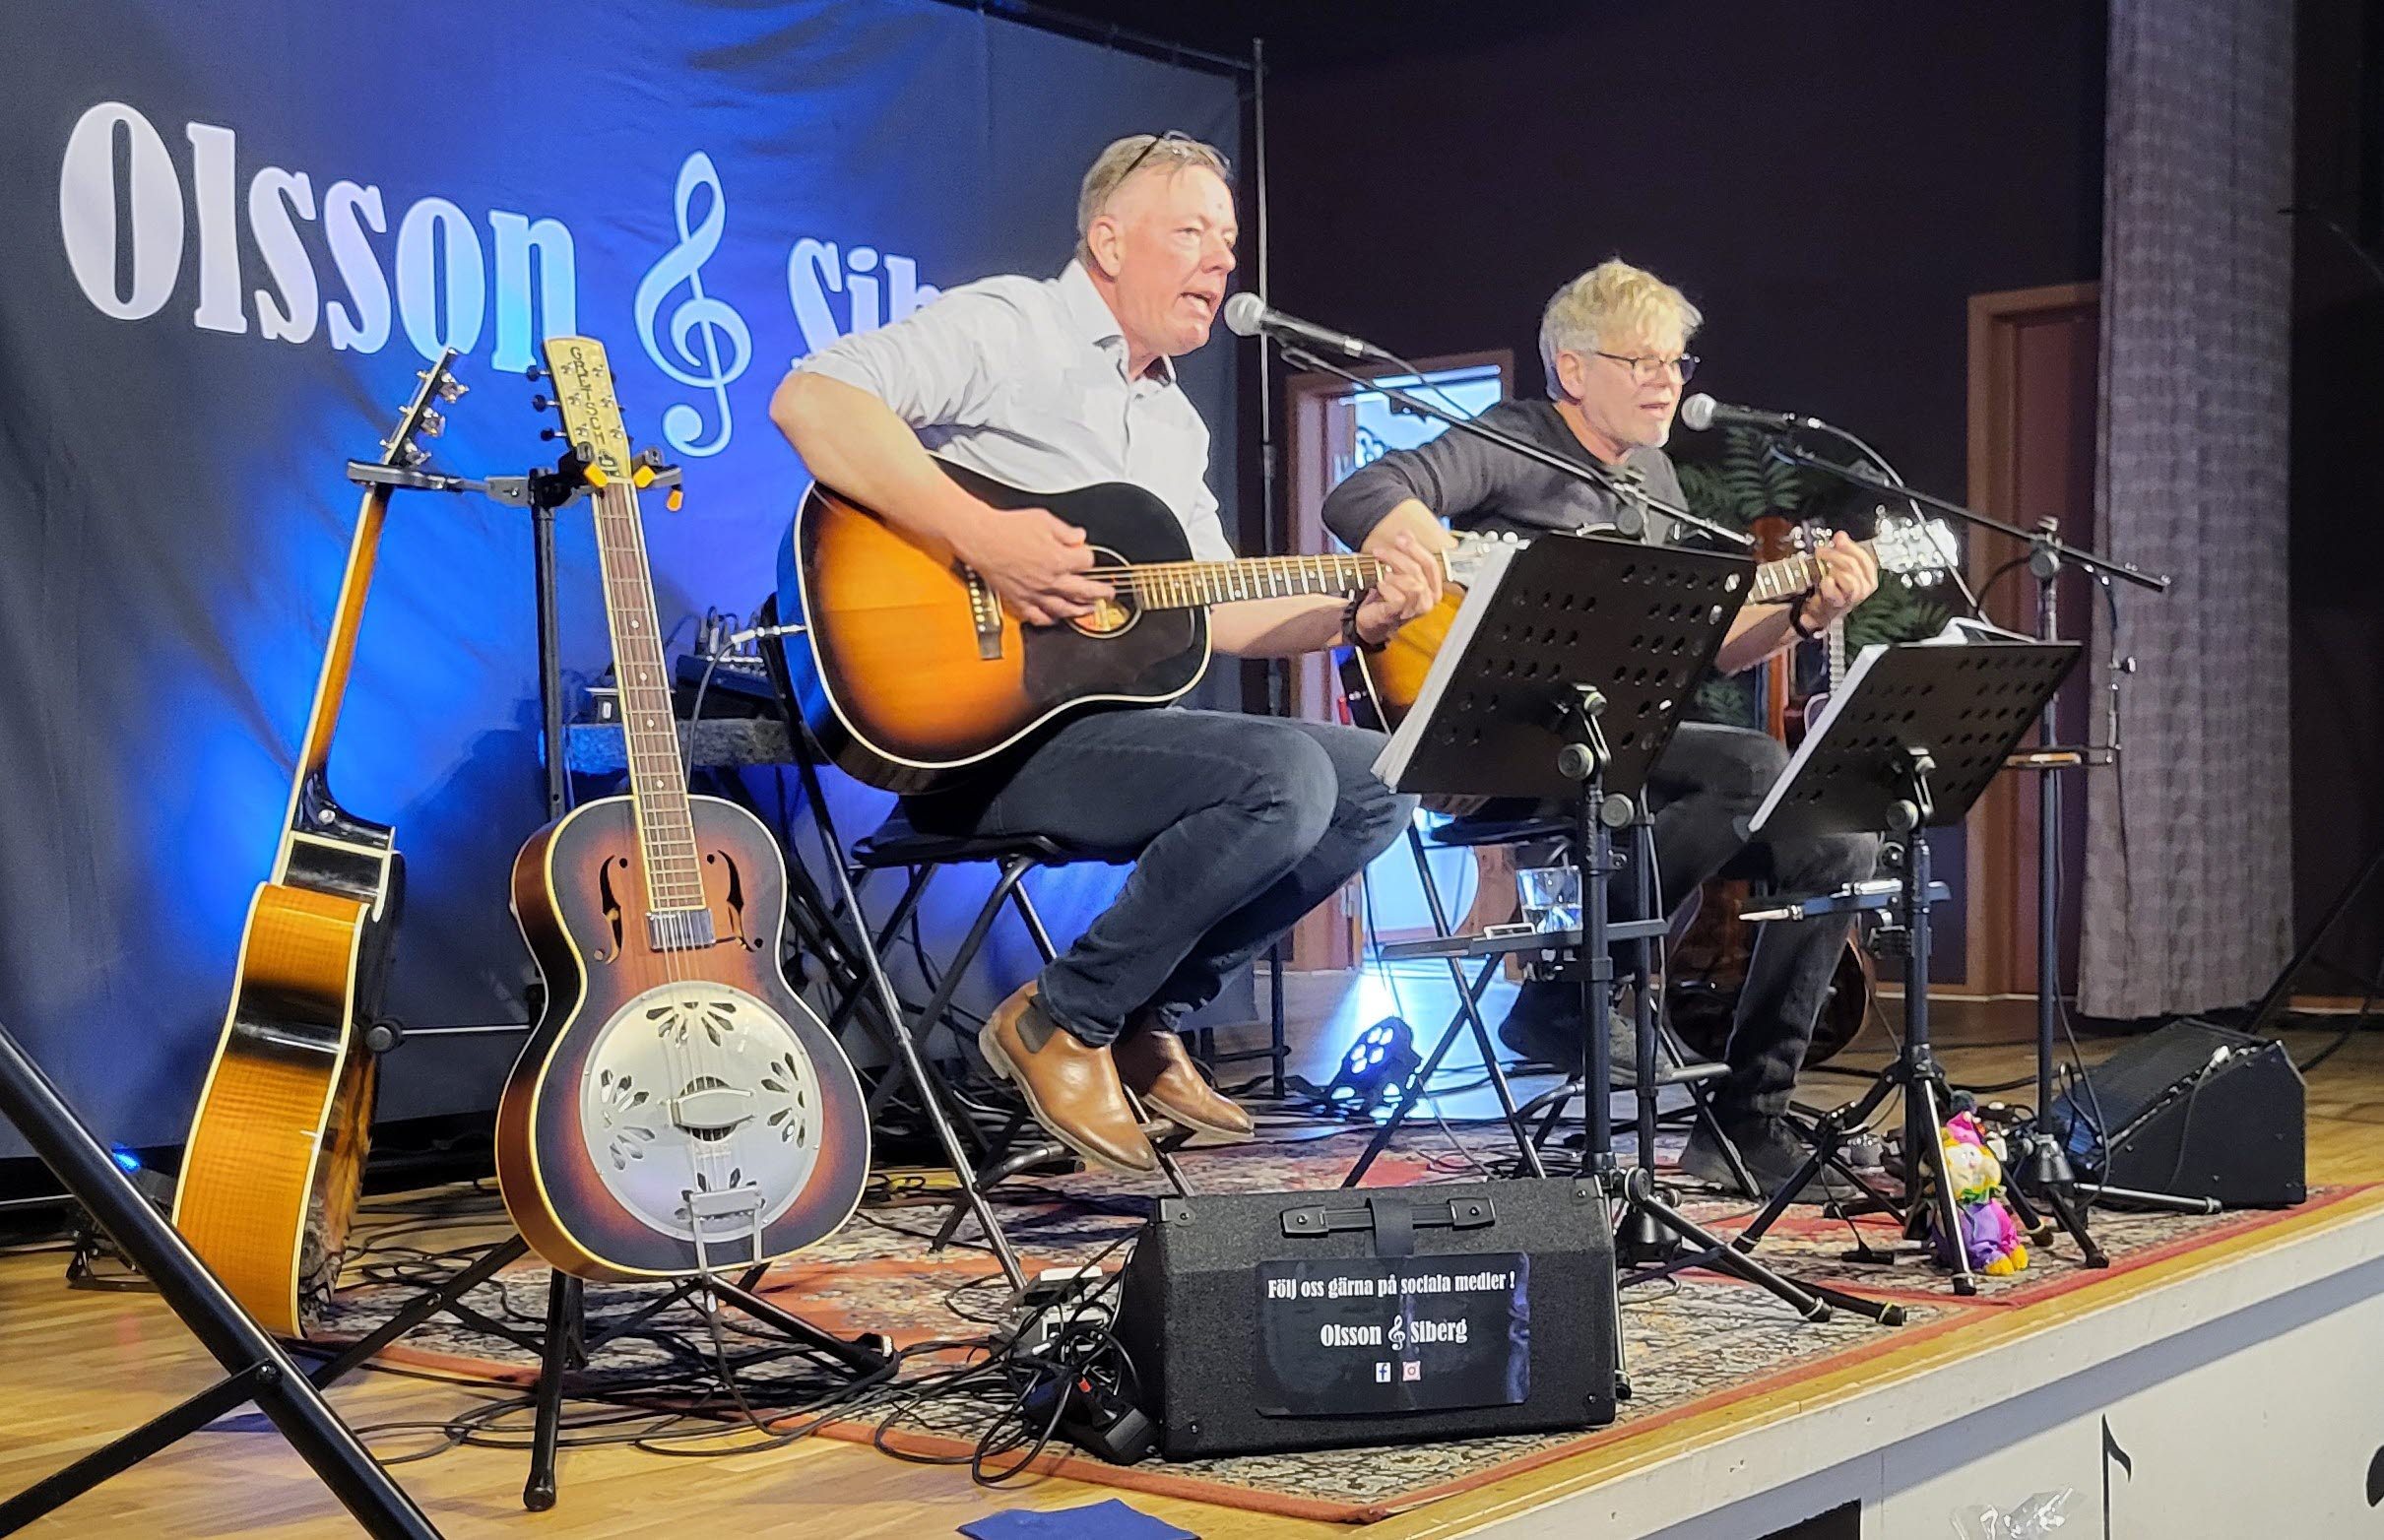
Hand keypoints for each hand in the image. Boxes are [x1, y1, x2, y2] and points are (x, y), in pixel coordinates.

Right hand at [951, 504, 1112, 625]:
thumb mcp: (1044, 519)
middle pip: (1084, 591)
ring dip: (1080, 610)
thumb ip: (1066, 531)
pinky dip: (1049, 619)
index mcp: (1059, 559)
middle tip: (1107, 593)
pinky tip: (1055, 618)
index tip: (1086, 554)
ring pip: (1064, 608)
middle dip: (1100, 592)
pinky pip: (1038, 617)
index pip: (1087, 562)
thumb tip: (1080, 536)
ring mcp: (1035, 593)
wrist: (980, 537)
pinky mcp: (1019, 600)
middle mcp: (1050, 580)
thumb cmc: (1007, 527)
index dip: (1089, 557)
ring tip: (1089, 610)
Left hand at [1362, 509, 1453, 608]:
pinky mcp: (1399, 615)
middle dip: (1397, 557)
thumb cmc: (1387, 597)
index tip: (1401, 537)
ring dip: (1392, 574)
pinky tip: (1380, 585)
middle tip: (1380, 551)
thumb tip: (1406, 532)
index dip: (1415, 548)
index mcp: (1432, 588)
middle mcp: (1427, 600)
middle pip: (1418, 571)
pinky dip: (1386, 588)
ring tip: (1381, 573)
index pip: (1430, 564)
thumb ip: (1405, 553)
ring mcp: (1414, 610)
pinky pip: (1398, 597)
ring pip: (1412, 584)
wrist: (1370, 620)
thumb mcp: (1398, 572)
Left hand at [1806, 530, 1878, 624]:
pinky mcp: (1838, 606)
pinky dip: (1827, 585)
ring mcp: (1852, 599)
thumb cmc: (1833, 591)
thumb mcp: (1840, 569)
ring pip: (1849, 579)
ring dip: (1833, 571)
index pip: (1866, 559)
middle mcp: (1864, 589)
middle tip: (1821, 551)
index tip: (1839, 538)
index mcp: (1869, 578)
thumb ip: (1843, 552)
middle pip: (1854, 566)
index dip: (1851, 547)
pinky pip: (1835, 592)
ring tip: (1825, 571)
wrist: (1819, 613)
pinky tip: (1824, 583)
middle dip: (1836, 555)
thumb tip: (1841, 535)